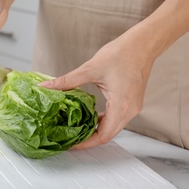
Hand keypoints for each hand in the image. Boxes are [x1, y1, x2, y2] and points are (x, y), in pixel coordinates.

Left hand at [39, 28, 155, 149]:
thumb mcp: (90, 68)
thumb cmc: (121, 53)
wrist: (143, 44)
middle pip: (108, 135)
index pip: (103, 135)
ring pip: (113, 127)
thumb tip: (45, 86)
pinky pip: (117, 118)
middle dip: (88, 139)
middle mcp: (130, 110)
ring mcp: (133, 107)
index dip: (86, 143)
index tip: (70, 144)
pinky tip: (90, 115)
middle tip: (70, 138)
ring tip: (77, 128)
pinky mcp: (132, 102)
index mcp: (122, 106)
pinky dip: (103, 120)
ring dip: (96, 129)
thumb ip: (67, 81)